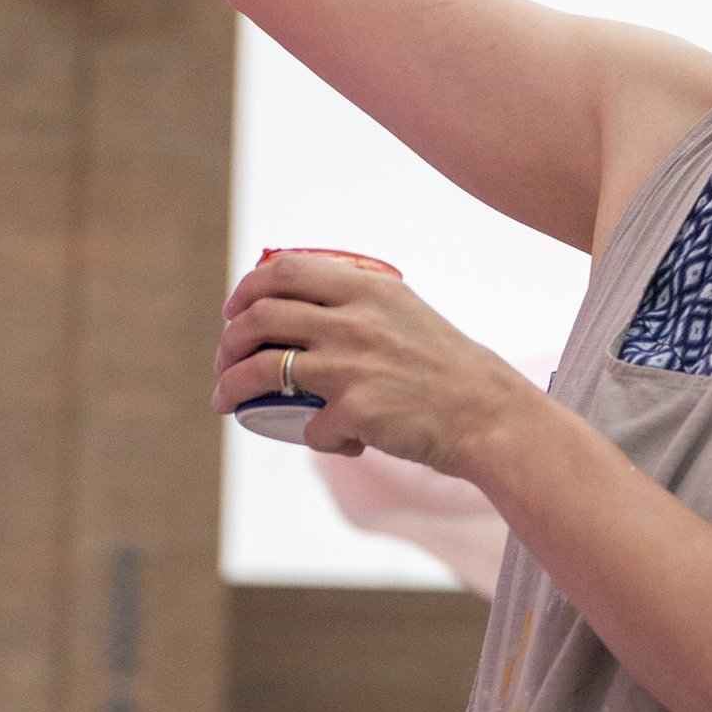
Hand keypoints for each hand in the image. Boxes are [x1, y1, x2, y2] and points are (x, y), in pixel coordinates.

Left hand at [214, 254, 530, 474]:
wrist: (486, 414)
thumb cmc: (445, 367)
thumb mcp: (405, 312)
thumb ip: (360, 302)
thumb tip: (304, 303)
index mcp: (367, 289)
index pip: (284, 272)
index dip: (247, 290)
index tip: (234, 311)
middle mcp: (354, 321)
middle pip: (261, 318)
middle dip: (229, 341)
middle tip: (224, 360)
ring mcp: (352, 367)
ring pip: (263, 371)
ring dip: (232, 387)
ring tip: (225, 400)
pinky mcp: (356, 412)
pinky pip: (308, 428)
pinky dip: (313, 437)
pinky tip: (332, 439)